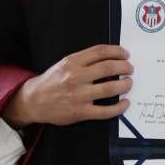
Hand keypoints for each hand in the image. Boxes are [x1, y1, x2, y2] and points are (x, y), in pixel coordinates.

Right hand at [3, 44, 132, 127]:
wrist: (34, 100)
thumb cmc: (52, 81)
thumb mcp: (64, 63)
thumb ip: (84, 60)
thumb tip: (110, 59)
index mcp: (72, 62)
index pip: (100, 52)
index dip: (117, 52)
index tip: (125, 54)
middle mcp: (76, 77)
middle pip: (108, 68)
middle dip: (124, 67)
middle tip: (130, 69)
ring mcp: (78, 95)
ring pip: (109, 88)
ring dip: (124, 85)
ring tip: (128, 83)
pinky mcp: (80, 112)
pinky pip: (105, 111)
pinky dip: (119, 107)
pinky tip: (124, 103)